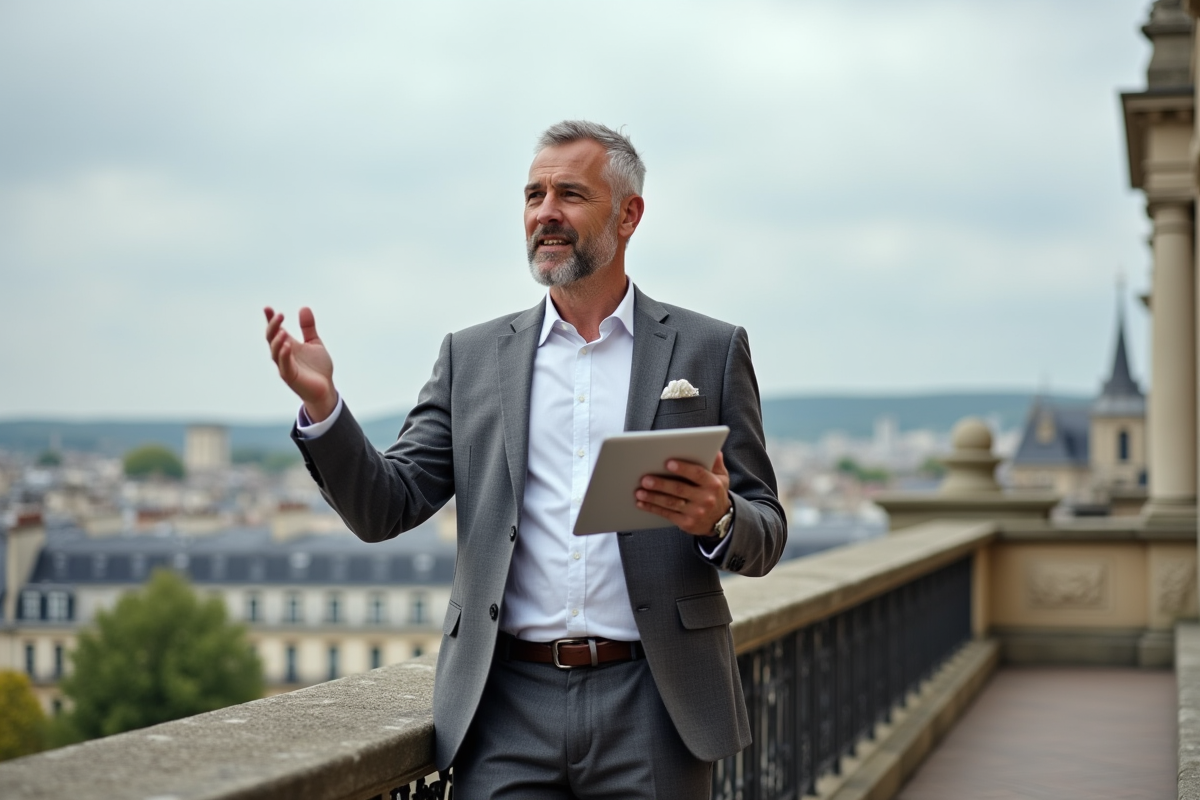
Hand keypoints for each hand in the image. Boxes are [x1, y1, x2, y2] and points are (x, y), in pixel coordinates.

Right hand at [263, 306, 337, 421]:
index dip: (270, 319)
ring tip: (282, 331)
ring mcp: (285, 366)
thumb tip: (304, 308)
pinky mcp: (291, 377)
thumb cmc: (318, 368)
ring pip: (275, 352)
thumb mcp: (314, 343)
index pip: (275, 330)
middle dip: (273, 327)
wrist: (325, 389)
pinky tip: (287, 345)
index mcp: (288, 346)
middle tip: (279, 315)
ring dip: (277, 341)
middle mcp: (283, 355)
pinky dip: (284, 355)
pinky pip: (284, 365)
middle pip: (271, 339)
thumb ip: (308, 327)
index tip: (267, 308)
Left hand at [635, 452, 731, 535]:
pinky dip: (653, 508)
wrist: (720, 521)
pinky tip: (642, 503)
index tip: (668, 463)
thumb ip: (715, 463)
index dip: (683, 468)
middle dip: (661, 484)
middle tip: (645, 479)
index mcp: (712, 484)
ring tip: (639, 491)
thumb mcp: (722, 477)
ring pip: (671, 503)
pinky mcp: (687, 523)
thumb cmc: (716, 494)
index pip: (697, 474)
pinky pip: (667, 514)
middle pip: (679, 489)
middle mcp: (705, 499)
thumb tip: (714, 450)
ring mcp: (695, 512)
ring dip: (653, 497)